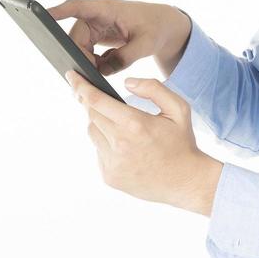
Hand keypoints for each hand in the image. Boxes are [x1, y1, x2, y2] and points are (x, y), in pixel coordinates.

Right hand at [47, 0, 191, 77]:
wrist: (165, 25)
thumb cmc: (157, 27)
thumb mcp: (146, 44)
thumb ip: (125, 57)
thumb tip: (103, 70)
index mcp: (107, 8)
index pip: (77, 6)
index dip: (59, 11)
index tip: (43, 14)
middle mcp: (96, 15)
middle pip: (75, 37)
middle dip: (82, 57)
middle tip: (96, 73)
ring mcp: (95, 26)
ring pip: (79, 47)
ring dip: (88, 61)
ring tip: (104, 70)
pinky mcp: (96, 36)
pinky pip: (86, 52)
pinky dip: (94, 63)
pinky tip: (106, 66)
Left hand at [65, 69, 220, 214]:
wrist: (186, 182)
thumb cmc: (182, 143)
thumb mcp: (178, 109)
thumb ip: (153, 88)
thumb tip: (126, 83)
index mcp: (134, 124)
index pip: (96, 100)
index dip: (80, 86)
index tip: (71, 76)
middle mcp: (119, 144)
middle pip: (92, 114)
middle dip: (93, 103)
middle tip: (100, 99)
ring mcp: (112, 163)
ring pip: (93, 133)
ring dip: (100, 124)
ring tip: (121, 126)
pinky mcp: (109, 177)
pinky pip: (98, 152)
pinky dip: (106, 144)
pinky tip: (124, 147)